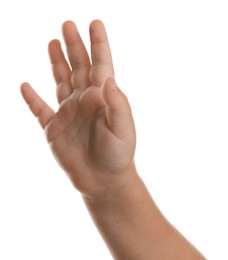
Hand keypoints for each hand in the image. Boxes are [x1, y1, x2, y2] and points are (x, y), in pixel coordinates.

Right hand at [20, 20, 135, 196]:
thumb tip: (108, 78)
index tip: (94, 23)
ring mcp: (68, 113)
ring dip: (56, 63)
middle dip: (74, 46)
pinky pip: (39, 110)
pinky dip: (32, 99)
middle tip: (68, 25)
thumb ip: (117, 104)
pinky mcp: (54, 129)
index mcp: (103, 98)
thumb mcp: (123, 129)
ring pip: (61, 81)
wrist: (104, 180)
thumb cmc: (118, 155)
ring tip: (52, 43)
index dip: (98, 44)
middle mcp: (84, 101)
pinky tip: (25, 86)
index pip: (101, 64)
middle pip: (79, 67)